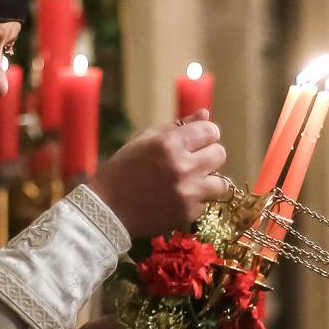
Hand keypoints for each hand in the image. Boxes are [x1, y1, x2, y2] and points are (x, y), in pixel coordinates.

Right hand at [86, 110, 227, 239]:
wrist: (107, 209)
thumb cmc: (124, 169)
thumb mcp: (145, 140)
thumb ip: (179, 126)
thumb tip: (206, 115)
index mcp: (170, 143)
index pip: (211, 130)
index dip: (205, 135)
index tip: (197, 141)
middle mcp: (182, 167)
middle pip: (220, 154)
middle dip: (208, 156)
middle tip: (192, 162)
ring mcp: (187, 192)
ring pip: (221, 183)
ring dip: (208, 181)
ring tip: (190, 182)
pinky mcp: (187, 213)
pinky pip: (205, 203)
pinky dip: (195, 201)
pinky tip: (176, 198)